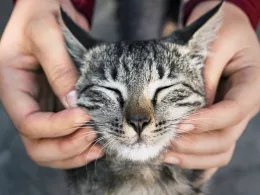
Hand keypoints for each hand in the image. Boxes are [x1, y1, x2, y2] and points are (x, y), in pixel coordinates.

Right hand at [0, 0, 102, 168]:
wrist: (48, 11)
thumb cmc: (41, 15)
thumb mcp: (46, 34)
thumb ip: (59, 68)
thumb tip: (75, 103)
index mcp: (12, 87)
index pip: (29, 122)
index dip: (57, 127)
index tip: (85, 116)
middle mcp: (25, 103)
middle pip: (36, 145)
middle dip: (65, 147)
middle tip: (93, 136)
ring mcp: (42, 108)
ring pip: (49, 148)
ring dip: (73, 153)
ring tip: (98, 146)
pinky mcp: (57, 108)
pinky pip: (64, 137)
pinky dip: (79, 146)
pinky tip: (96, 143)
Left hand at [163, 1, 259, 181]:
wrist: (226, 33)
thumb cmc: (223, 33)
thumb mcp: (216, 43)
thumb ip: (205, 73)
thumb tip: (191, 108)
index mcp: (252, 85)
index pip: (234, 110)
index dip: (208, 121)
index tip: (180, 123)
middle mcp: (245, 107)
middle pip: (225, 137)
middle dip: (194, 143)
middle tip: (165, 140)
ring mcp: (233, 119)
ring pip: (220, 151)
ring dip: (192, 157)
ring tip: (164, 153)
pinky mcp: (220, 123)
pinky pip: (213, 150)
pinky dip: (196, 159)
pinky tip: (175, 159)